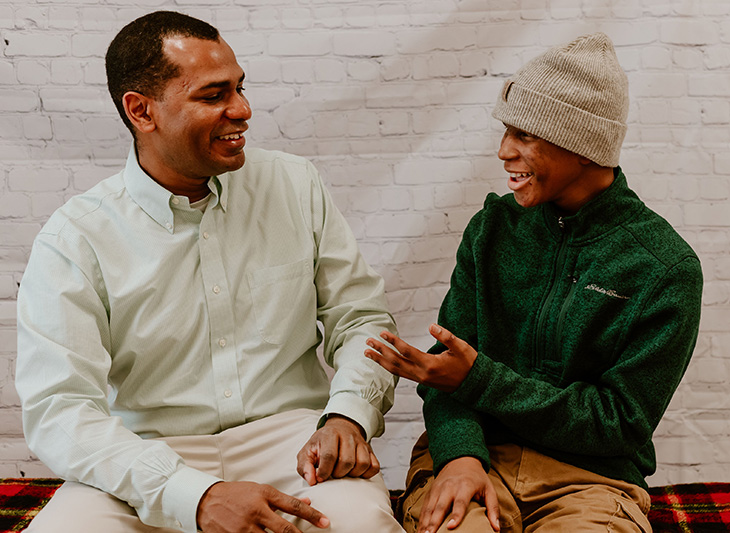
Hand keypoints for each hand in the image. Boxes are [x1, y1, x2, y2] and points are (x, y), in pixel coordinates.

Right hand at [196, 480, 328, 532]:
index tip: (325, 521)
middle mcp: (256, 511)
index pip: (293, 506)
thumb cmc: (237, 494)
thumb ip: (283, 499)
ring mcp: (244, 528)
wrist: (207, 500)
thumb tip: (307, 501)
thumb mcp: (261, 490)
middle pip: (284, 529)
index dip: (312, 514)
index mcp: (264, 495)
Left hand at [296, 414, 379, 485]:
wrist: (339, 429)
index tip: (320, 478)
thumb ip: (304, 466)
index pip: (329, 455)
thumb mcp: (307, 452)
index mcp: (330, 434)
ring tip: (344, 473)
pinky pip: (374, 466)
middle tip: (332, 474)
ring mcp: (361, 443)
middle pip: (347, 461)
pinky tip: (355, 473)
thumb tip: (311, 480)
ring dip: (352, 474)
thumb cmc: (321, 444)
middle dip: (338, 474)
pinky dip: (366, 474)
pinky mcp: (370, 451)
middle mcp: (348, 436)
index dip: (324, 471)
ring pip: (362, 463)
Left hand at [364, 324, 476, 391]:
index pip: (406, 351)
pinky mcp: (422, 381)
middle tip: (367, 342)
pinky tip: (383, 361)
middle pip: (396, 362)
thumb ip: (446, 336)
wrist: (475, 385)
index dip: (394, 342)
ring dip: (381, 361)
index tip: (382, 333)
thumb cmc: (469, 364)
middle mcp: (422, 374)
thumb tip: (431, 326)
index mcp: (430, 365)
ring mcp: (421, 379)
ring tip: (367, 353)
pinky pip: (401, 374)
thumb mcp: (461, 347)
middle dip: (380, 352)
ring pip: (396, 370)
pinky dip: (389, 367)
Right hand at [418, 457, 499, 532]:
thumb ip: (493, 508)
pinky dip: (422, 519)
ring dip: (425, 523)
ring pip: (430, 508)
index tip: (451, 527)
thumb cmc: (476, 477)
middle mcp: (449, 487)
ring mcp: (438, 489)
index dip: (456, 515)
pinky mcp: (431, 491)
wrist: (460, 459)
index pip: (460, 502)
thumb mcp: (489, 489)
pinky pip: (424, 507)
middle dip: (434, 522)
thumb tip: (496, 528)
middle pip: (440, 506)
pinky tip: (421, 530)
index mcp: (465, 486)